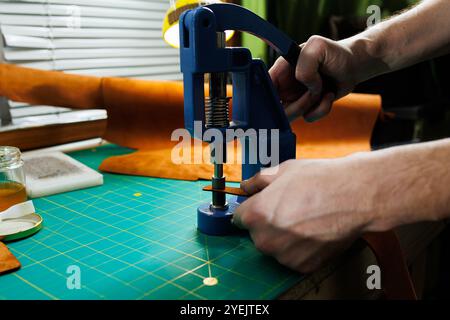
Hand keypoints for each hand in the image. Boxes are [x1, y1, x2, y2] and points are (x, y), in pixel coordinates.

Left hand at [233, 155, 380, 272]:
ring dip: (283, 237)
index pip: (239, 218)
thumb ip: (259, 181)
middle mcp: (267, 238)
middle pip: (256, 234)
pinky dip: (300, 248)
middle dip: (267, 223)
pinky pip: (293, 257)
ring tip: (305, 219)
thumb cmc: (321, 180)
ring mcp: (285, 255)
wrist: (355, 196)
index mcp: (257, 214)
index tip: (261, 206)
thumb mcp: (284, 170)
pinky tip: (313, 231)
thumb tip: (247, 185)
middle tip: (290, 209)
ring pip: (275, 247)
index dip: (251, 209)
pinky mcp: (303, 266)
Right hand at [270, 36, 359, 121]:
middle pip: (275, 107)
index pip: (263, 87)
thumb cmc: (335, 53)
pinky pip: (308, 117)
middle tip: (313, 92)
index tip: (279, 101)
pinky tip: (328, 96)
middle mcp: (284, 85)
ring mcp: (295, 98)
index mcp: (280, 70)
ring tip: (323, 90)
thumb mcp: (318, 48)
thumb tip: (303, 83)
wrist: (353, 65)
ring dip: (311, 104)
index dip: (265, 97)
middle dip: (296, 104)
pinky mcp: (307, 107)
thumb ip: (305, 64)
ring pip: (292, 115)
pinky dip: (321, 109)